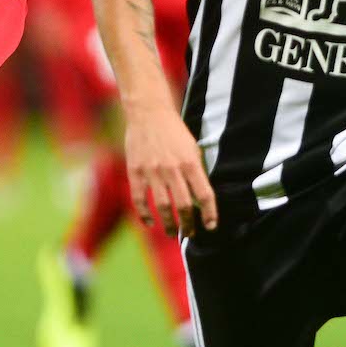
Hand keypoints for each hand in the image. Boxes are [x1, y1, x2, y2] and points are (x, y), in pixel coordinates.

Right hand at [125, 102, 216, 233]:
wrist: (148, 112)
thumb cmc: (174, 132)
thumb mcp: (192, 148)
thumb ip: (196, 171)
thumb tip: (200, 198)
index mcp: (190, 163)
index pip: (204, 195)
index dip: (209, 214)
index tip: (210, 226)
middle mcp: (172, 169)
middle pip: (183, 206)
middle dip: (188, 225)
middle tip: (189, 234)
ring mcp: (152, 171)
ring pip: (162, 206)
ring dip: (168, 224)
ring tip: (171, 232)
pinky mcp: (135, 171)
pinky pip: (139, 199)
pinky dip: (145, 215)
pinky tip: (150, 222)